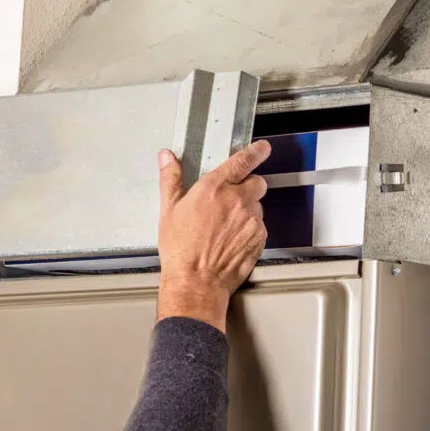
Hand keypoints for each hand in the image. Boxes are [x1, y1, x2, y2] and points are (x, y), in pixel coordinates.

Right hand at [157, 140, 270, 331]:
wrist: (196, 282)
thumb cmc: (181, 250)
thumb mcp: (168, 210)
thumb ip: (171, 179)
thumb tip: (167, 158)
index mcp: (214, 188)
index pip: (243, 160)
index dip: (256, 152)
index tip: (262, 148)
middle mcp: (237, 200)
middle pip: (257, 183)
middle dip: (249, 187)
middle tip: (232, 199)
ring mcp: (251, 220)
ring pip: (258, 206)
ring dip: (247, 211)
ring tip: (226, 227)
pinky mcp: (259, 238)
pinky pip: (259, 227)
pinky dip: (249, 230)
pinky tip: (231, 240)